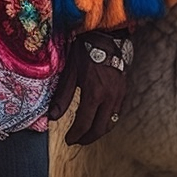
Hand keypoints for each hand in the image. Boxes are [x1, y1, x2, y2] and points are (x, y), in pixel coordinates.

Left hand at [47, 31, 128, 145]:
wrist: (107, 36)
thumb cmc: (86, 50)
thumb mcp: (70, 71)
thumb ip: (62, 96)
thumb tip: (53, 116)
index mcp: (94, 93)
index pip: (84, 123)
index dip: (75, 135)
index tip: (68, 139)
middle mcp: (109, 97)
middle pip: (100, 129)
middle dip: (87, 138)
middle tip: (77, 140)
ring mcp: (119, 95)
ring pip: (111, 123)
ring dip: (98, 132)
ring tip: (87, 133)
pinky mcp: (124, 91)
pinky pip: (117, 113)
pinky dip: (107, 121)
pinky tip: (99, 119)